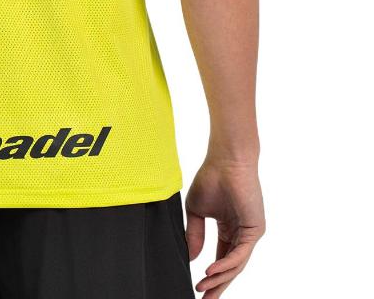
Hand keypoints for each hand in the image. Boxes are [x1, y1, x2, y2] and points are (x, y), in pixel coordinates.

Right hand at [185, 157, 264, 297]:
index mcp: (229, 229)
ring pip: (235, 264)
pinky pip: (240, 254)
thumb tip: (190, 257)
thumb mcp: (196, 211)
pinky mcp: (254, 230)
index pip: (221, 259)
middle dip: (217, 285)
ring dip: (219, 278)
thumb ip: (195, 234)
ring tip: (203, 289)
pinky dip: (225, 265)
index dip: (211, 276)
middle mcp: (241, 234)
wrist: (225, 160)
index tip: (197, 289)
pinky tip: (211, 272)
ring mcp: (249, 233)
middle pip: (230, 267)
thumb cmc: (211, 178)